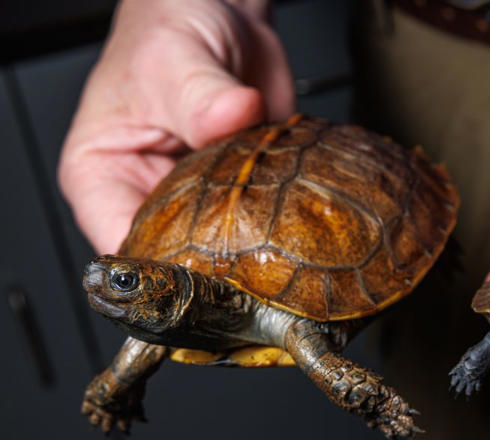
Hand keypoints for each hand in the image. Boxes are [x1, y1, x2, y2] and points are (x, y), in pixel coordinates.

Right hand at [59, 0, 293, 253]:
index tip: (203, 271)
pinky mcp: (239, 186)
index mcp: (103, 178)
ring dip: (253, 237)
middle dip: (215, 260)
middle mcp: (147, 193)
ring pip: (224, 241)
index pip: (122, 247)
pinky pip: (260, 216)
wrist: (222, 11)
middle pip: (177, 255)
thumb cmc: (169, 26)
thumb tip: (233, 115)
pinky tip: (293, 206)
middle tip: (252, 254)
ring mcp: (197, 194)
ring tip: (278, 228)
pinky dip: (279, 215)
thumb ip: (201, 97)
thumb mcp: (174, 58)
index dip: (161, 270)